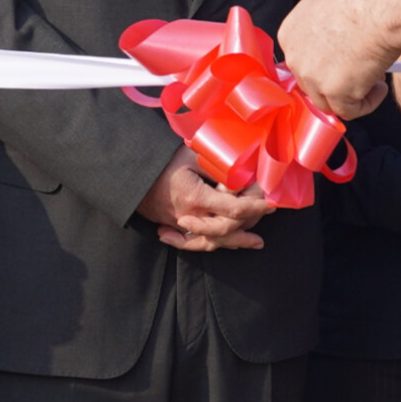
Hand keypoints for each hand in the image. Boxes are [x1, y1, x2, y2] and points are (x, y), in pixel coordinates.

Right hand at [138, 152, 272, 252]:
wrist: (128, 174)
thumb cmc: (160, 161)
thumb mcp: (190, 156)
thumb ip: (216, 167)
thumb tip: (242, 172)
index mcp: (195, 196)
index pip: (234, 210)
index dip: (256, 207)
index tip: (272, 201)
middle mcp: (189, 215)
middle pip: (226, 229)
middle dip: (250, 223)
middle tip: (268, 213)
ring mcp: (180, 224)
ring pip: (213, 241)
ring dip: (237, 241)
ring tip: (256, 242)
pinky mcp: (173, 226)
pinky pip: (195, 243)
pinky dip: (211, 245)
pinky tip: (226, 245)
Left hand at [275, 0, 400, 122]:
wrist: (380, 5)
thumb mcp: (328, 4)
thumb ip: (322, 26)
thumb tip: (334, 41)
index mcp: (290, 33)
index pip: (303, 61)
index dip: (325, 64)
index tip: (345, 60)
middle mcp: (295, 57)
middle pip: (312, 83)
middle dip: (337, 81)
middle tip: (362, 69)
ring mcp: (312, 77)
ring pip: (327, 101)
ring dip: (351, 95)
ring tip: (375, 79)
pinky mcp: (334, 92)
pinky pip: (349, 111)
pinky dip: (367, 103)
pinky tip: (381, 87)